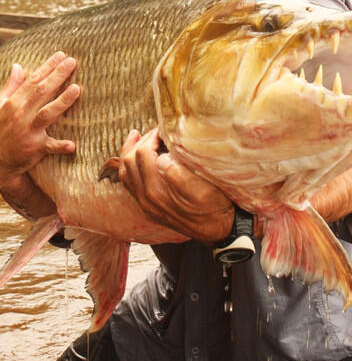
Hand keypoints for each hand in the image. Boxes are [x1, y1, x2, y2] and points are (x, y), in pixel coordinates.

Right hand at [0, 52, 79, 216]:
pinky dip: (61, 146)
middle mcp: (20, 115)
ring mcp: (28, 132)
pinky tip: (73, 144)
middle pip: (41, 92)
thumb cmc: (0, 129)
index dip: (48, 67)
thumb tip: (18, 66)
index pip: (32, 81)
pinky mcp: (35, 149)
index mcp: (13, 103)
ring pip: (47, 114)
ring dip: (62, 101)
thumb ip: (11, 87)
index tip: (62, 55)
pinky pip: (49, 147)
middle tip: (73, 62)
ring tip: (77, 88)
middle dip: (57, 75)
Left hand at [118, 128, 234, 242]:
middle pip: (129, 161)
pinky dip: (129, 166)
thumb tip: (161, 158)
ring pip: (125, 172)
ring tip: (137, 136)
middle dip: (141, 141)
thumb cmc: (215, 207)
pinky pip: (129, 183)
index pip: (143, 154)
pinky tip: (136, 157)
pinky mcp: (148, 207)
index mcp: (156, 191)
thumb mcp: (203, 190)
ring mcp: (145, 204)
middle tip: (156, 131)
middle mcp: (146, 199)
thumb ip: (179, 175)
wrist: (218, 231)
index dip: (152, 137)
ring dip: (129, 151)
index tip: (165, 129)